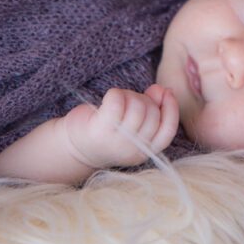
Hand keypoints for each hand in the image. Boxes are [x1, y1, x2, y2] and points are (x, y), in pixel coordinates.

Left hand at [61, 84, 179, 168]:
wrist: (71, 148)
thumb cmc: (106, 132)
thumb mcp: (133, 127)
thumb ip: (151, 111)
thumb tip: (165, 91)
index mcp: (144, 152)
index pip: (168, 131)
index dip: (171, 108)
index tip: (166, 92)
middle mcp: (132, 150)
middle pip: (153, 114)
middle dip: (145, 100)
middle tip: (130, 101)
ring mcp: (118, 141)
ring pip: (138, 107)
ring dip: (129, 96)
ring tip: (118, 102)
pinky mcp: (102, 129)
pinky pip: (117, 102)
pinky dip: (116, 94)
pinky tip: (109, 98)